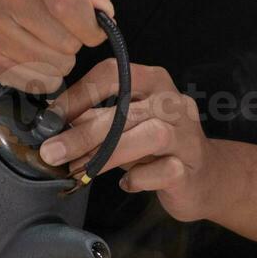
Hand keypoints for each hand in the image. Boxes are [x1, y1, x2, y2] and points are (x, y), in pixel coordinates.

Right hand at [0, 0, 113, 93]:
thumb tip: (102, 10)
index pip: (68, 1)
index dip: (91, 25)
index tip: (95, 29)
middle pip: (65, 40)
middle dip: (76, 42)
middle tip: (63, 30)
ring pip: (54, 65)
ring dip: (62, 60)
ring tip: (47, 41)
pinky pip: (38, 81)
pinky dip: (46, 75)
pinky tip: (33, 55)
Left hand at [39, 60, 214, 221]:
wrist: (205, 179)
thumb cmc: (158, 150)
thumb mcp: (124, 128)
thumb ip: (94, 119)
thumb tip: (52, 123)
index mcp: (154, 83)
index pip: (114, 73)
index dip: (79, 94)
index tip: (51, 118)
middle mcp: (174, 103)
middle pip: (127, 110)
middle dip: (84, 132)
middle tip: (52, 152)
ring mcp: (187, 136)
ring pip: (152, 135)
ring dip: (109, 153)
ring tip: (79, 170)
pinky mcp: (191, 168)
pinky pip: (165, 170)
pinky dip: (140, 179)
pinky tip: (125, 184)